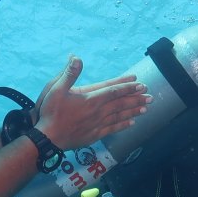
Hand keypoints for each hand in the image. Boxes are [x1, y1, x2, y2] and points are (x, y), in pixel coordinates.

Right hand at [33, 56, 149, 149]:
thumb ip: (68, 74)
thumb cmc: (50, 113)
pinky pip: (113, 129)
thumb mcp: (55, 89)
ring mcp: (97, 124)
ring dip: (133, 111)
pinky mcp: (94, 135)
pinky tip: (132, 123)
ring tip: (146, 108)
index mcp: (90, 99)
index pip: (113, 90)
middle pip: (121, 103)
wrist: (48, 138)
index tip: (139, 83)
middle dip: (136, 98)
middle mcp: (97, 112)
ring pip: (120, 116)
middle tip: (149, 95)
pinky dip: (123, 125)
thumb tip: (76, 58)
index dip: (127, 86)